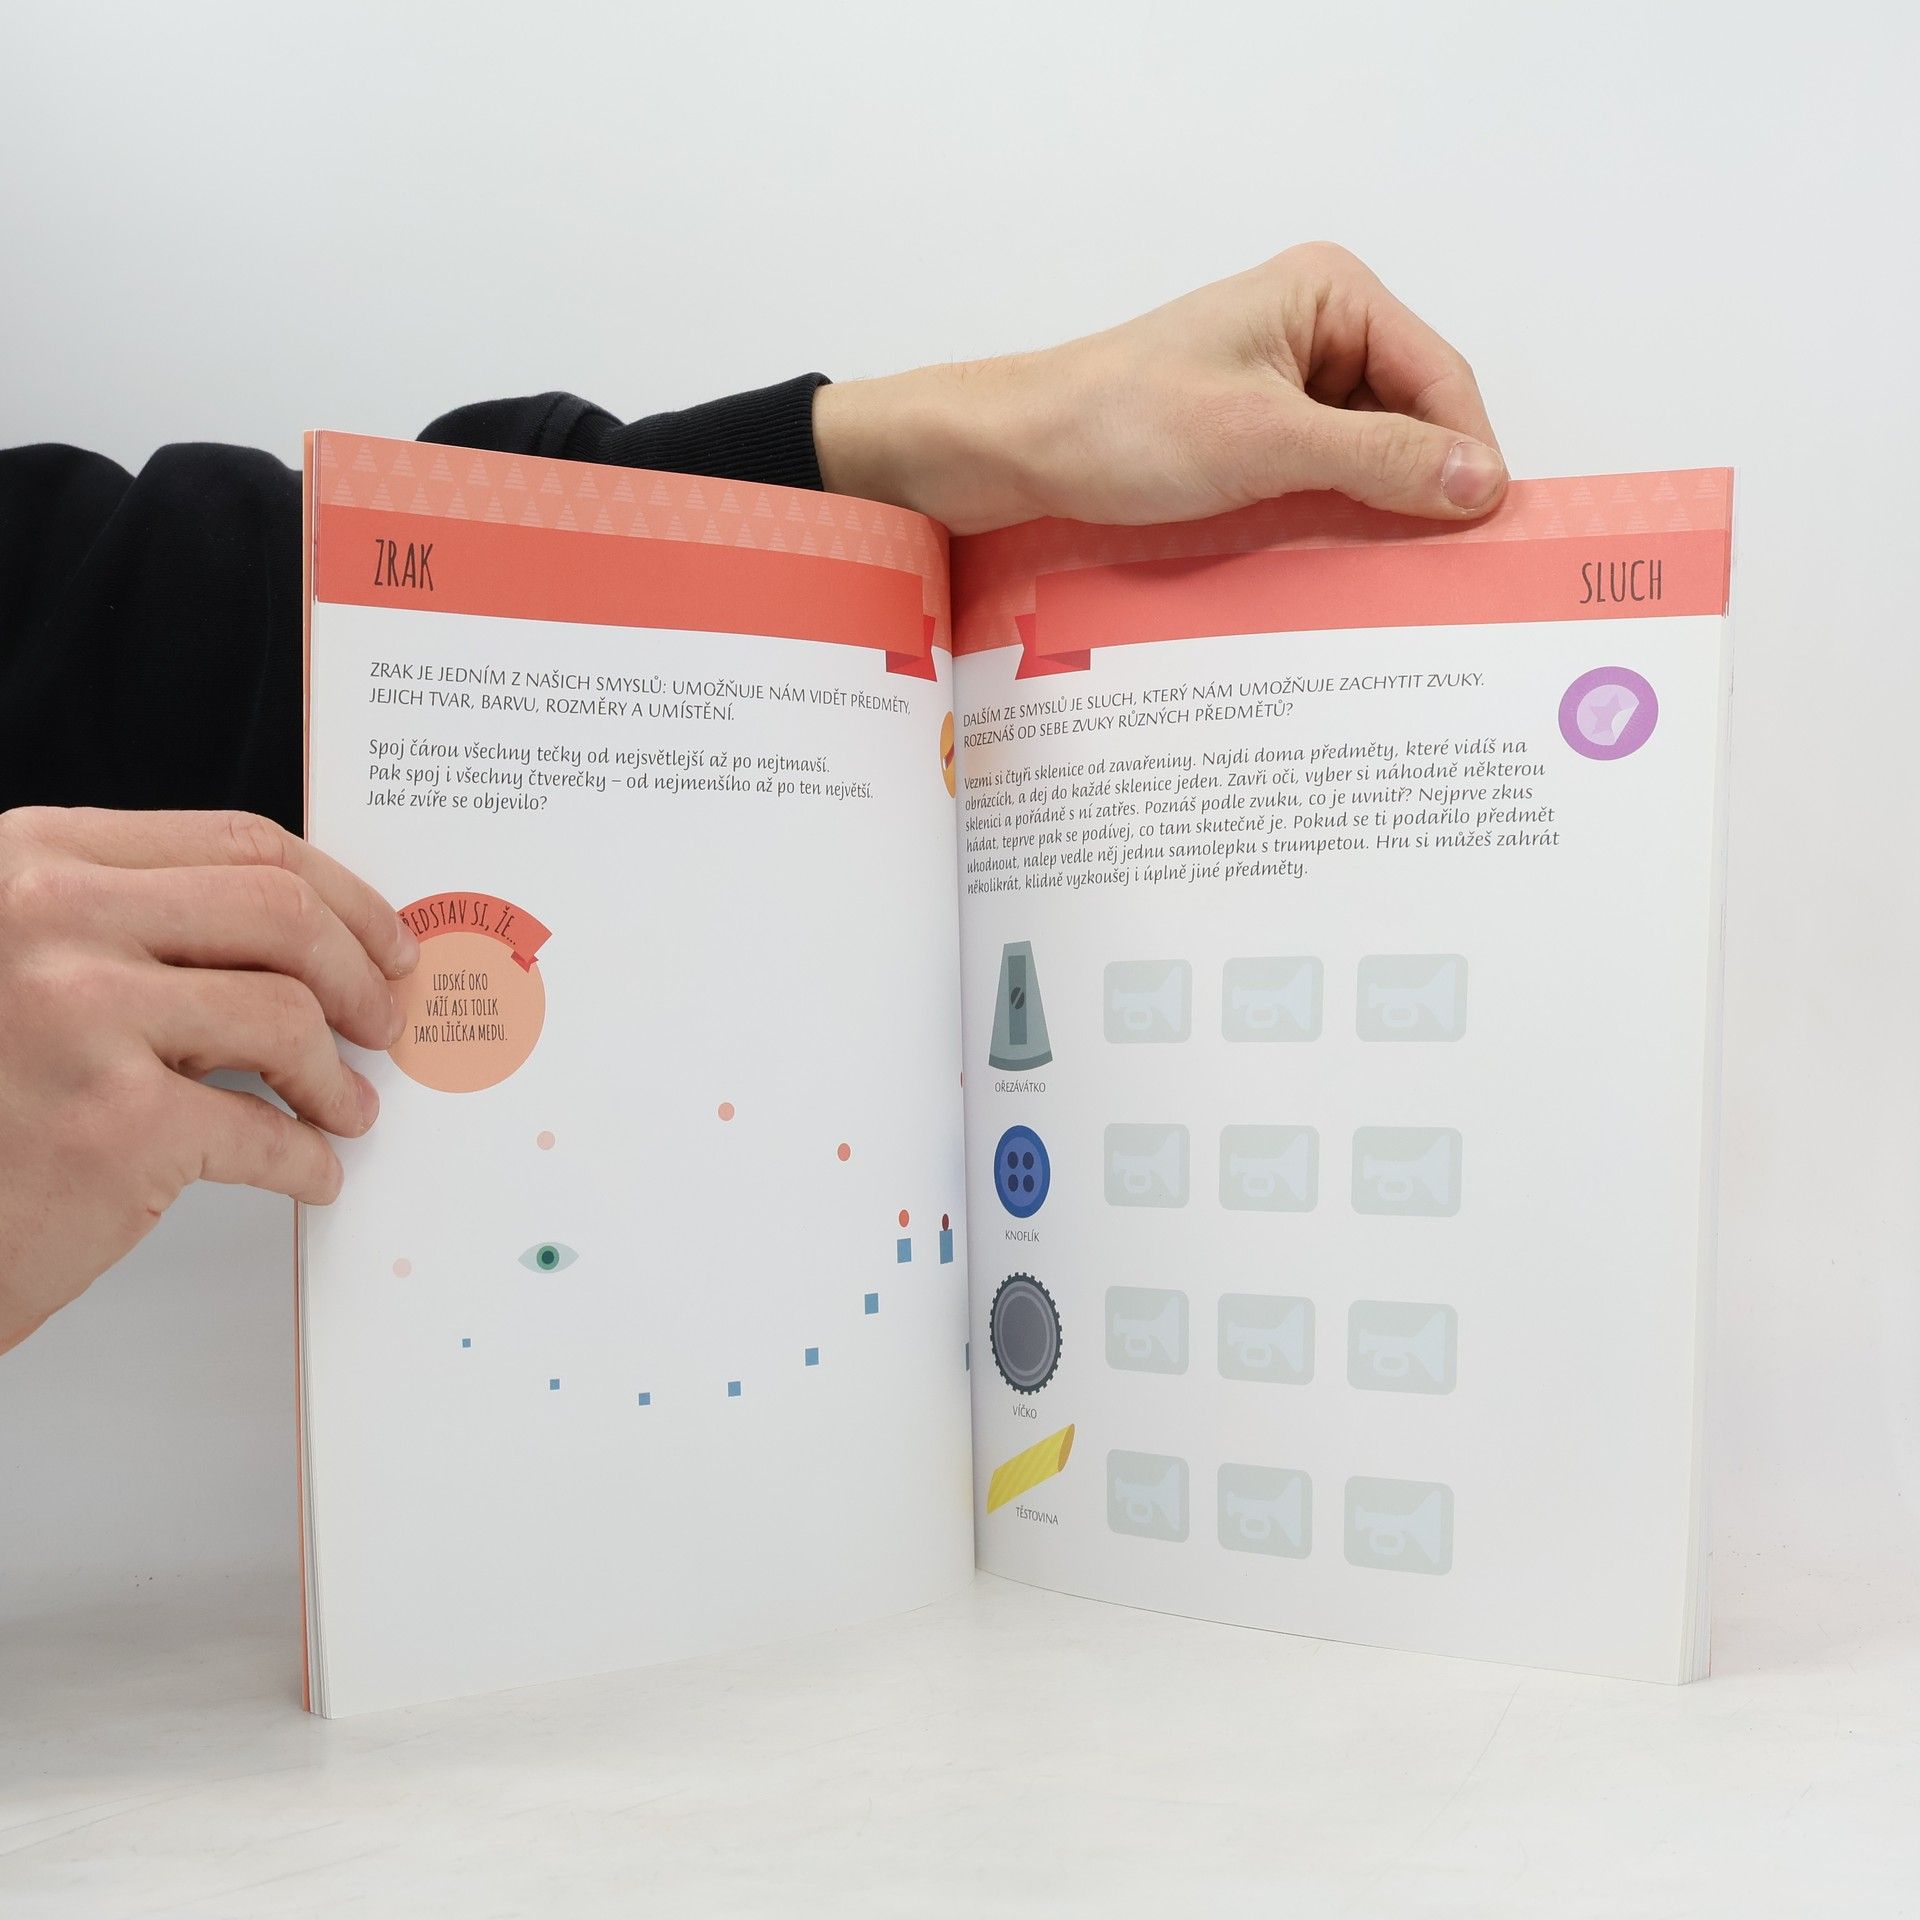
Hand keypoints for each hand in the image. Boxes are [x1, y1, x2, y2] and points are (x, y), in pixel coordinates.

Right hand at [0, 807, 418, 1355]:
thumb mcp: (28, 953)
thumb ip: (138, 920)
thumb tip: (311, 938)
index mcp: (37, 859)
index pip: (237, 843)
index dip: (338, 893)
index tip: (380, 937)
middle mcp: (48, 919)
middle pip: (281, 914)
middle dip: (359, 972)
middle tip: (382, 1019)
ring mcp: (78, 1018)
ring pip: (287, 1017)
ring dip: (336, 1076)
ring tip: (345, 1108)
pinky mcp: (113, 1127)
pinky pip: (265, 1133)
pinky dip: (307, 1160)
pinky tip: (311, 1171)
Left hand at [813, 242, 1504, 533]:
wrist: (1017, 453)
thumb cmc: (1123, 425)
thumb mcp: (1267, 443)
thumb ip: (1379, 461)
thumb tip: (1480, 483)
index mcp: (1330, 293)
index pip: (1440, 378)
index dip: (1468, 455)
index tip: (1483, 534)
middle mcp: (1316, 326)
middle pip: (1412, 416)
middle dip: (1423, 486)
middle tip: (1444, 570)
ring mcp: (1283, 380)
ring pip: (1368, 454)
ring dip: (1376, 509)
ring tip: (1389, 574)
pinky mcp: (1253, 430)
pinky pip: (1323, 475)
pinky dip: (1334, 516)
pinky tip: (1336, 562)